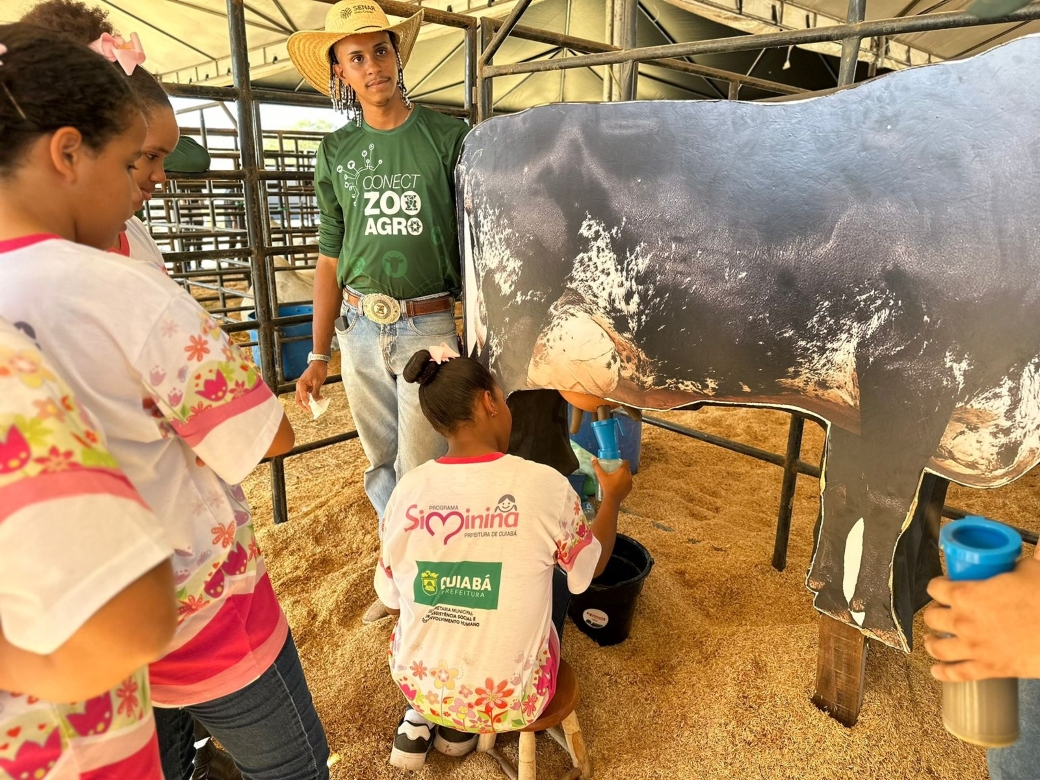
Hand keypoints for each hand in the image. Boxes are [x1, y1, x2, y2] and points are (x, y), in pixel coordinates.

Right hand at [294, 361, 327, 410]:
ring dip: (308, 403)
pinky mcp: (306, 386)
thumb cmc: (318, 370)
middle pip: (299, 400)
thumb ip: (315, 392)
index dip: (307, 405)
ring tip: (315, 406)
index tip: (312, 410)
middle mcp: (300, 386)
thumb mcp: (318, 382)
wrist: (319, 362)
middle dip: (304, 406)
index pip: (302, 398)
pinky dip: (311, 398)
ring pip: (302, 398)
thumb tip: (315, 400)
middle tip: (311, 411)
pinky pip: (307, 394)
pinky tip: (318, 399)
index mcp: (301, 385)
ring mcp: (302, 386)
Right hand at [593, 458, 632, 502]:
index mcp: (623, 471)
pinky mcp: (630, 488)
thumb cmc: (607, 486)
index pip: (626, 462)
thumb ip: (597, 466)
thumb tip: (592, 458)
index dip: (623, 462)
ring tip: (617, 479)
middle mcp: (628, 475)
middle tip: (616, 472)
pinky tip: (619, 485)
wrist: (612, 499)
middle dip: (623, 470)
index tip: (618, 464)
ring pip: (628, 476)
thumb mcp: (601, 475)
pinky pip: (628, 483)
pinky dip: (625, 483)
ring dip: (624, 476)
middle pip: (627, 469)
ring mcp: (630, 482)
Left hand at [923, 556, 1039, 681]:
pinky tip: (936, 670)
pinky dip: (943, 673)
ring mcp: (973, 647)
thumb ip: (1020, 560)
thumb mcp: (1030, 570)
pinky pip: (957, 674)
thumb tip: (1028, 549)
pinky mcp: (988, 668)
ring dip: (932, 642)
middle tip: (942, 611)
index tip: (942, 586)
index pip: (936, 588)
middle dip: (935, 612)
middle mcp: (963, 621)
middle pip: (932, 617)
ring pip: (937, 647)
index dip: (938, 585)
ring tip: (932, 639)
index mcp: (967, 595)